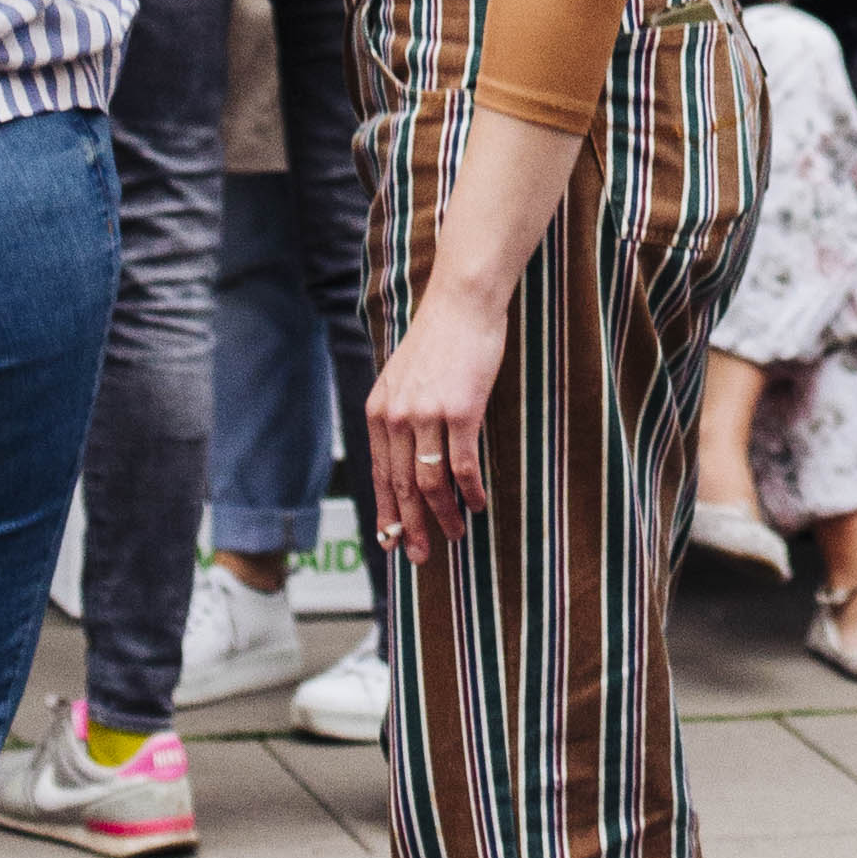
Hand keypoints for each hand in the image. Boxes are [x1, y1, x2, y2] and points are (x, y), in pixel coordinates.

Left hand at [366, 278, 506, 561]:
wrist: (463, 302)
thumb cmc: (440, 337)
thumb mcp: (404, 376)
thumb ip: (399, 413)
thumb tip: (403, 452)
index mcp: (380, 410)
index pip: (378, 475)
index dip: (386, 512)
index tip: (390, 541)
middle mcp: (397, 416)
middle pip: (400, 487)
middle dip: (409, 527)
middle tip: (418, 556)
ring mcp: (428, 414)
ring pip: (429, 483)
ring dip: (442, 516)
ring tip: (454, 535)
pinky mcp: (461, 410)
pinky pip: (462, 465)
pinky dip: (469, 491)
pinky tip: (478, 504)